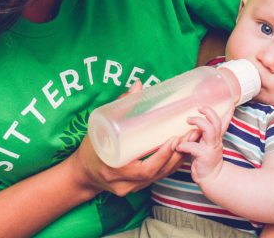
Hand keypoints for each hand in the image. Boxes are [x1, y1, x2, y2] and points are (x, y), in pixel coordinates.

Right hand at [68, 81, 188, 196]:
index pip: (145, 169)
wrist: (82, 174)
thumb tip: (138, 86)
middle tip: (190, 136)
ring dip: (177, 159)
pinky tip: (182, 151)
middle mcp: (126, 184)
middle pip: (158, 173)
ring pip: (160, 177)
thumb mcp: (100, 127)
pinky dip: (170, 165)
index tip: (173, 140)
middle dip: (177, 155)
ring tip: (191, 140)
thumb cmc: (90, 149)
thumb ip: (119, 107)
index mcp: (115, 171)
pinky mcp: (138, 187)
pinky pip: (157, 178)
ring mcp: (133, 188)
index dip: (162, 157)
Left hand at [175, 105, 230, 183]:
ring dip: (198, 122)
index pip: (223, 122)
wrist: (211, 179)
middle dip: (208, 112)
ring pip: (209, 130)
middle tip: (198, 108)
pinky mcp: (204, 156)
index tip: (230, 105)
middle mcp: (215, 141)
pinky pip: (194, 147)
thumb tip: (208, 128)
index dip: (227, 113)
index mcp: (216, 137)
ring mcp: (210, 148)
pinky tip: (179, 147)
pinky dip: (185, 145)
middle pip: (216, 122)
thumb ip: (210, 134)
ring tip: (188, 120)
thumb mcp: (210, 145)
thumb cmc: (206, 160)